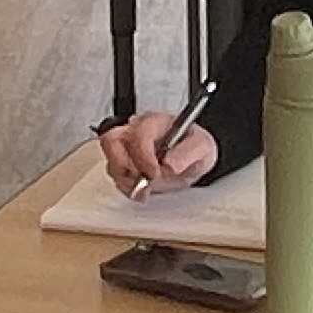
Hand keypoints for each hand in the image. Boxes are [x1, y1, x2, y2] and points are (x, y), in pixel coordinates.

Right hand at [101, 111, 219, 195]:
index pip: (139, 134)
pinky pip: (114, 175)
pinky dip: (126, 187)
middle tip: (143, 182)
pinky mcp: (122, 163)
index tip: (154, 173)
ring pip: (110, 161)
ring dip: (126, 180)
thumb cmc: (193, 147)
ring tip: (145, 189)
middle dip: (125, 167)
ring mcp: (125, 147)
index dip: (143, 157)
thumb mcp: (202, 147)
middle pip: (112, 142)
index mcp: (154, 122)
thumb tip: (170, 164)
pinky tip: (141, 191)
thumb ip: (188, 153)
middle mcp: (134, 131)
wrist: (191, 157)